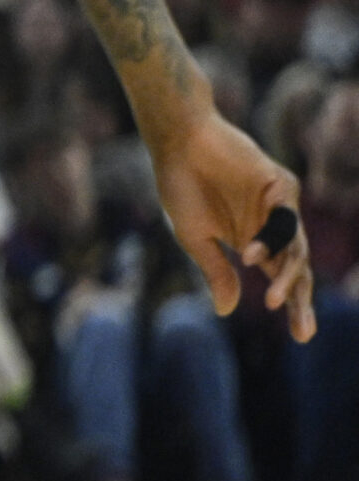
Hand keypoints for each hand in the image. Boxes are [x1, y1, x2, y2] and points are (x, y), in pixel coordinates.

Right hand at [151, 110, 314, 341]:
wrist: (178, 143)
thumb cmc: (181, 187)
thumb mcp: (196, 239)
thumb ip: (217, 271)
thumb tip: (229, 310)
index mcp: (255, 240)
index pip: (284, 276)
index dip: (295, 304)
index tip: (301, 337)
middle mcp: (273, 224)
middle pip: (298, 266)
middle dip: (301, 299)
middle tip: (302, 331)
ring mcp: (279, 204)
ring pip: (296, 246)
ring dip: (286, 275)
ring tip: (274, 301)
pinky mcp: (279, 184)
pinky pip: (283, 218)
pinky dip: (271, 239)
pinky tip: (251, 257)